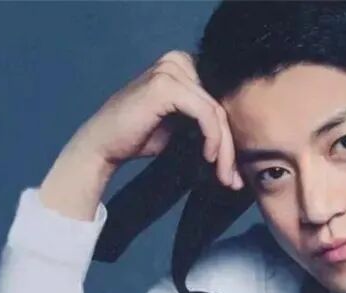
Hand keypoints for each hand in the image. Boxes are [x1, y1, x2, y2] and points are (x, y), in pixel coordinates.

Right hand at [40, 50, 240, 219]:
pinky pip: (205, 113)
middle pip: (221, 106)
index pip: (221, 101)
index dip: (233, 137)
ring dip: (225, 150)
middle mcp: (179, 60)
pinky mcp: (166, 85)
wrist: (103, 145)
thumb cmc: (140, 136)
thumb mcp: (182, 125)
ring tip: (225, 176)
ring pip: (216, 113)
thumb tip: (242, 140)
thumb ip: (207, 122)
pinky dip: (213, 138)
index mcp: (186, 65)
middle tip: (235, 180)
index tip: (236, 171)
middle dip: (231, 148)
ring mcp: (171, 70)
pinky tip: (209, 157)